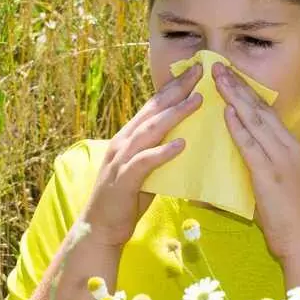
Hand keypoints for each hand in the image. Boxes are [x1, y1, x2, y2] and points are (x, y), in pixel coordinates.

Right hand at [83, 63, 202, 247]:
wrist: (100, 227)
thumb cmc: (126, 199)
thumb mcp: (146, 169)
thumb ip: (159, 151)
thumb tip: (185, 138)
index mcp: (130, 137)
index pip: (154, 106)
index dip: (173, 87)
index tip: (194, 71)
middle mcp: (124, 141)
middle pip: (153, 110)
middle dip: (177, 90)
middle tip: (199, 72)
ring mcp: (122, 159)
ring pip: (151, 130)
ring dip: (175, 114)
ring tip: (197, 101)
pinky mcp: (124, 180)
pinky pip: (145, 162)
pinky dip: (163, 152)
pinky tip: (181, 144)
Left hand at [213, 62, 299, 260]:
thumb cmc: (286, 216)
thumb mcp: (274, 181)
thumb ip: (257, 162)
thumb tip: (234, 149)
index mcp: (289, 145)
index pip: (265, 110)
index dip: (246, 90)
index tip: (229, 73)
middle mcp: (287, 146)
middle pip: (260, 108)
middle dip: (237, 85)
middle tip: (218, 65)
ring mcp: (281, 159)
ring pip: (255, 120)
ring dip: (234, 97)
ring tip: (217, 78)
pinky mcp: (271, 175)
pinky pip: (251, 146)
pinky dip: (238, 127)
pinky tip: (226, 112)